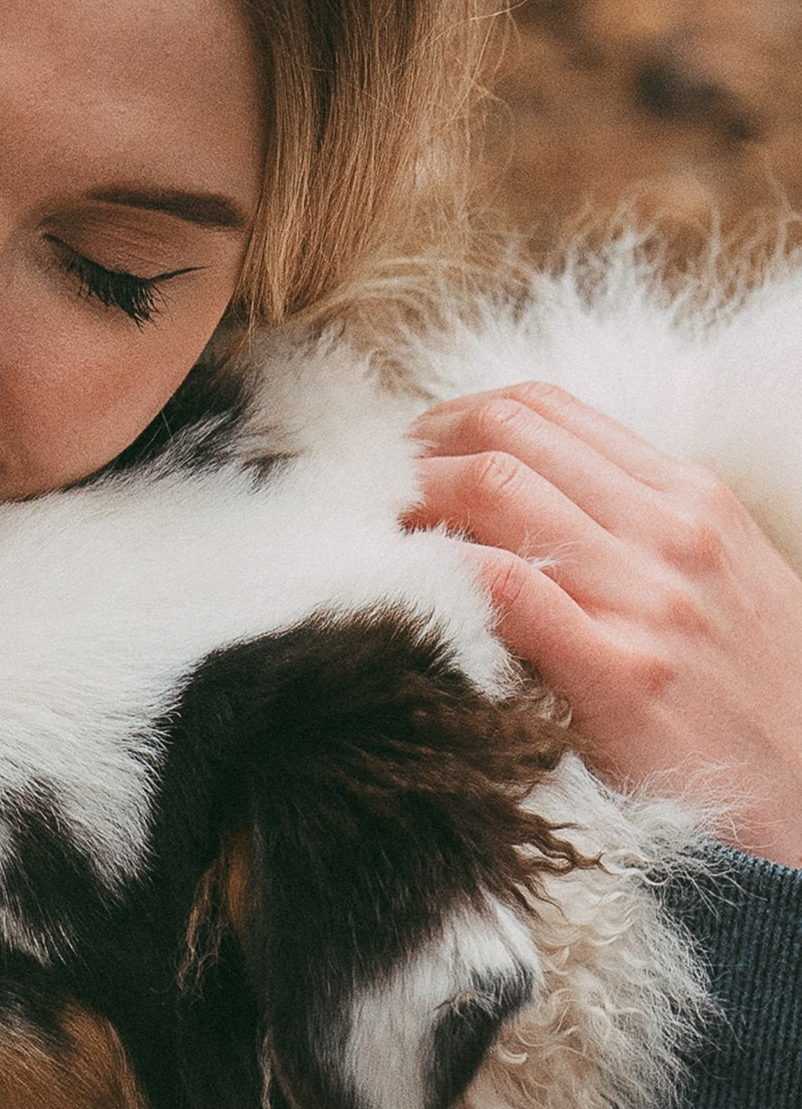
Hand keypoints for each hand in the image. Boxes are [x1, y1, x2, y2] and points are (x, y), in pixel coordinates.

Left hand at [407, 381, 801, 867]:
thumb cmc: (750, 698)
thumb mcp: (712, 584)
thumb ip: (628, 535)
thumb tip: (511, 510)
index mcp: (690, 497)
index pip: (544, 410)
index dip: (447, 421)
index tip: (398, 460)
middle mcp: (671, 530)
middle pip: (505, 434)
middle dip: (410, 455)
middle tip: (357, 499)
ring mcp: (648, 597)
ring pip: (495, 490)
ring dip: (407, 506)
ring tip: (362, 542)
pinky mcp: (622, 672)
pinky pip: (503, 588)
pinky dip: (437, 575)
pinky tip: (400, 595)